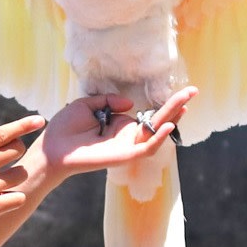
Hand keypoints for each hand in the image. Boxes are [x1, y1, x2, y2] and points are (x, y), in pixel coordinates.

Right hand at [0, 112, 45, 243]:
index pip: (2, 134)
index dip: (23, 125)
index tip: (39, 120)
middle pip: (17, 150)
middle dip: (18, 152)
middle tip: (9, 159)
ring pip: (21, 174)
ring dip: (17, 176)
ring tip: (4, 182)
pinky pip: (18, 198)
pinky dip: (15, 198)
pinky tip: (4, 200)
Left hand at [26, 87, 194, 187]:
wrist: (51, 148)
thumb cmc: (65, 129)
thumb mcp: (87, 105)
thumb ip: (108, 100)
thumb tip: (130, 103)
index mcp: (119, 125)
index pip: (147, 114)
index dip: (163, 104)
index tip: (180, 92)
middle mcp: (126, 136)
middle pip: (158, 120)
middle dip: (176, 106)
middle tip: (194, 91)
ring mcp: (127, 146)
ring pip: (156, 132)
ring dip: (173, 117)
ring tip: (186, 102)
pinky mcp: (123, 156)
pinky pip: (145, 148)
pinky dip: (158, 139)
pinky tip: (169, 126)